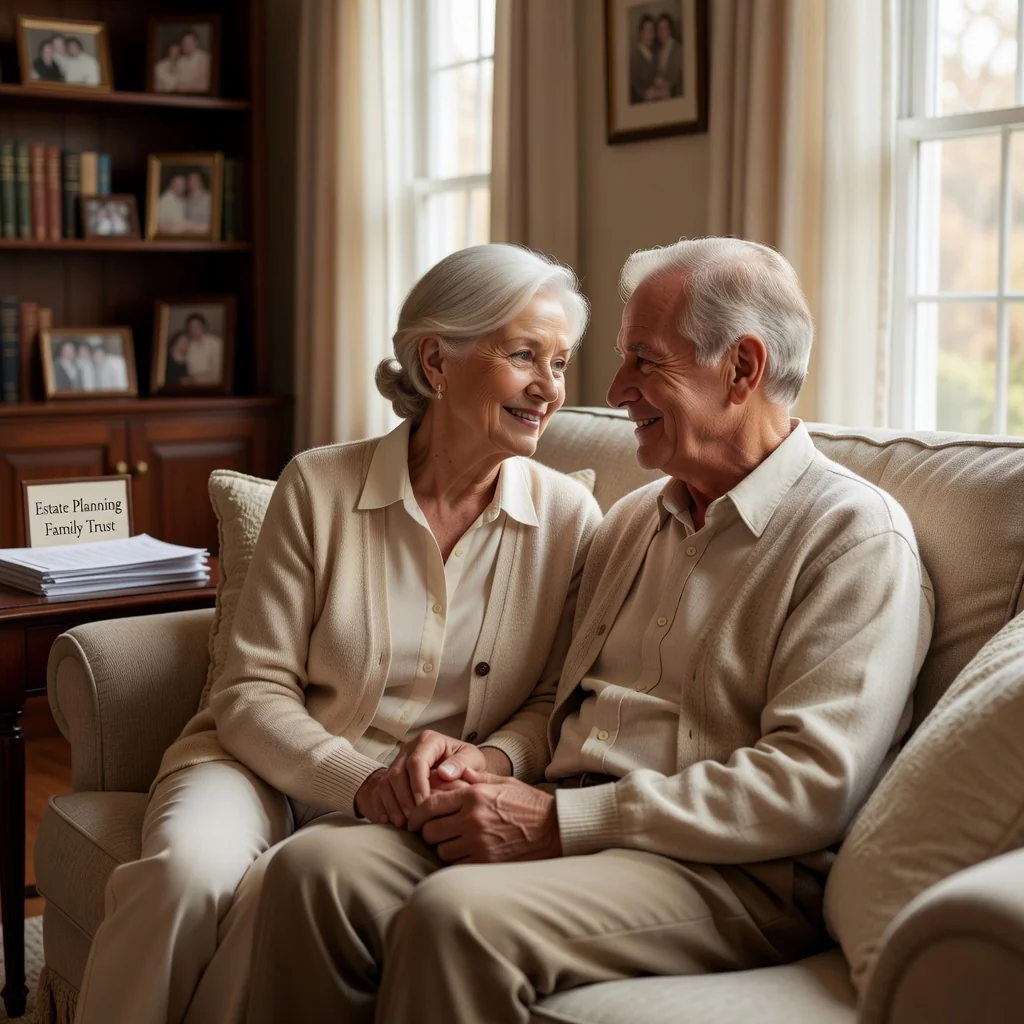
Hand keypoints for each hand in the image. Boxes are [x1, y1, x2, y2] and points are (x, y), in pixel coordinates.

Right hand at [353, 731, 507, 826]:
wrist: (458, 767)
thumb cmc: (466, 763)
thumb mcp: (472, 759)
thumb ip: (462, 764)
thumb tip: (444, 773)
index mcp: (429, 740)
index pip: (417, 761)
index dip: (418, 784)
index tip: (424, 803)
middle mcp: (409, 748)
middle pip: (398, 772)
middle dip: (404, 798)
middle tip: (414, 818)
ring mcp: (397, 762)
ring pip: (386, 782)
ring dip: (393, 804)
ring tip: (403, 823)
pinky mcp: (390, 775)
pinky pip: (379, 790)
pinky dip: (383, 806)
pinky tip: (389, 821)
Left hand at [406, 768, 561, 863]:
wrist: (555, 829)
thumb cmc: (530, 804)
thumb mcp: (504, 783)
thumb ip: (476, 778)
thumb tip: (456, 770)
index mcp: (474, 795)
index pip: (430, 805)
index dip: (416, 815)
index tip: (413, 820)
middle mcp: (472, 818)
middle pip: (430, 830)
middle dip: (428, 831)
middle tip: (434, 831)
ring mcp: (479, 842)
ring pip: (441, 850)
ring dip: (442, 847)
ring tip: (451, 843)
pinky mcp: (486, 862)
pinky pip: (457, 865)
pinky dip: (456, 861)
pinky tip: (464, 854)